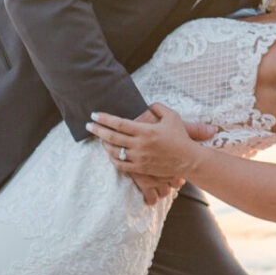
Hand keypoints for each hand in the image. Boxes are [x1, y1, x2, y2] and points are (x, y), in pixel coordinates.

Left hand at [87, 104, 215, 192]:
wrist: (188, 160)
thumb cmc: (180, 137)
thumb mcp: (172, 116)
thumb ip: (158, 107)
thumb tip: (148, 105)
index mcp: (145, 131)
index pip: (119, 123)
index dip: (104, 119)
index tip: (94, 115)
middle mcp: (140, 145)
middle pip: (112, 137)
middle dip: (97, 130)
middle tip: (88, 125)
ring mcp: (139, 158)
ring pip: (114, 152)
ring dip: (104, 144)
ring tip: (100, 138)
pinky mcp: (141, 169)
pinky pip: (121, 165)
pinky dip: (113, 159)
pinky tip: (110, 153)